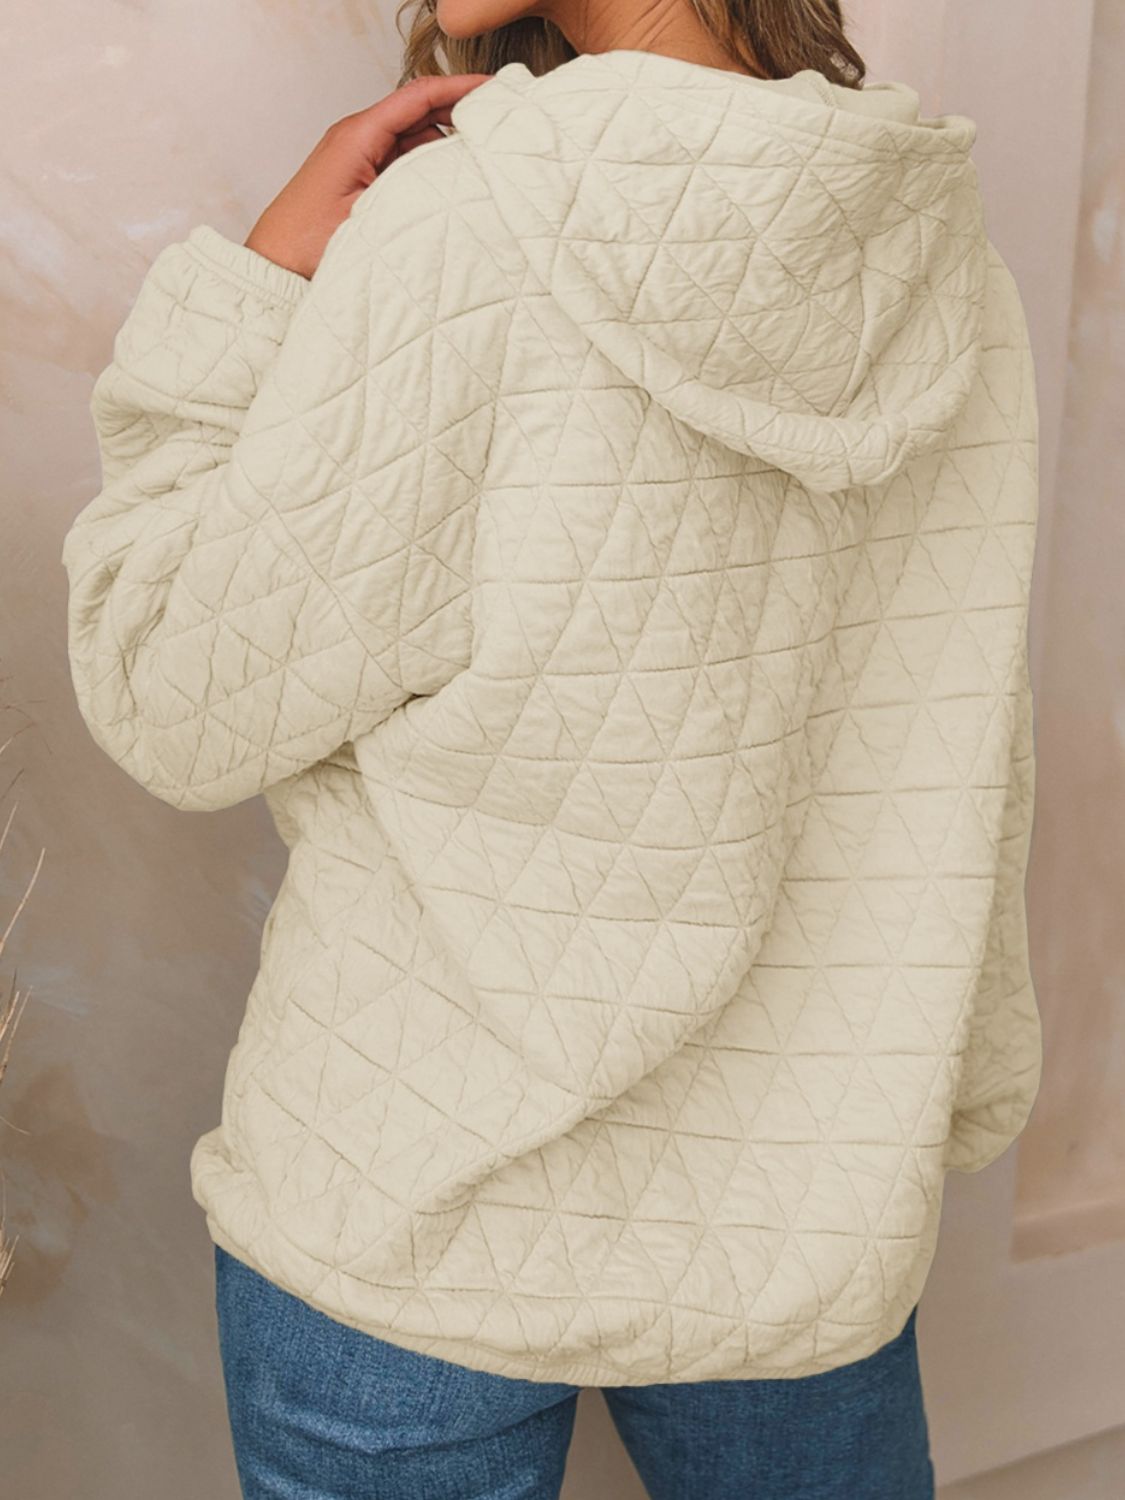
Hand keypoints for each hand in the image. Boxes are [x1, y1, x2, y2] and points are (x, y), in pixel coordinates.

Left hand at [243, 73, 492, 279]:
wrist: (273, 265)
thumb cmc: (306, 242)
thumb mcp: (368, 216)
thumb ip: (411, 191)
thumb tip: (456, 180)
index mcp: (358, 135)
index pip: (417, 96)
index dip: (458, 88)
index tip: (492, 89)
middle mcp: (358, 137)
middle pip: (417, 112)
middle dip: (457, 114)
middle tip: (496, 125)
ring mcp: (358, 156)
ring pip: (411, 137)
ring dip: (442, 145)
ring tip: (478, 158)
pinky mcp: (359, 176)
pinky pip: (400, 160)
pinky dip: (426, 165)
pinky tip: (447, 181)